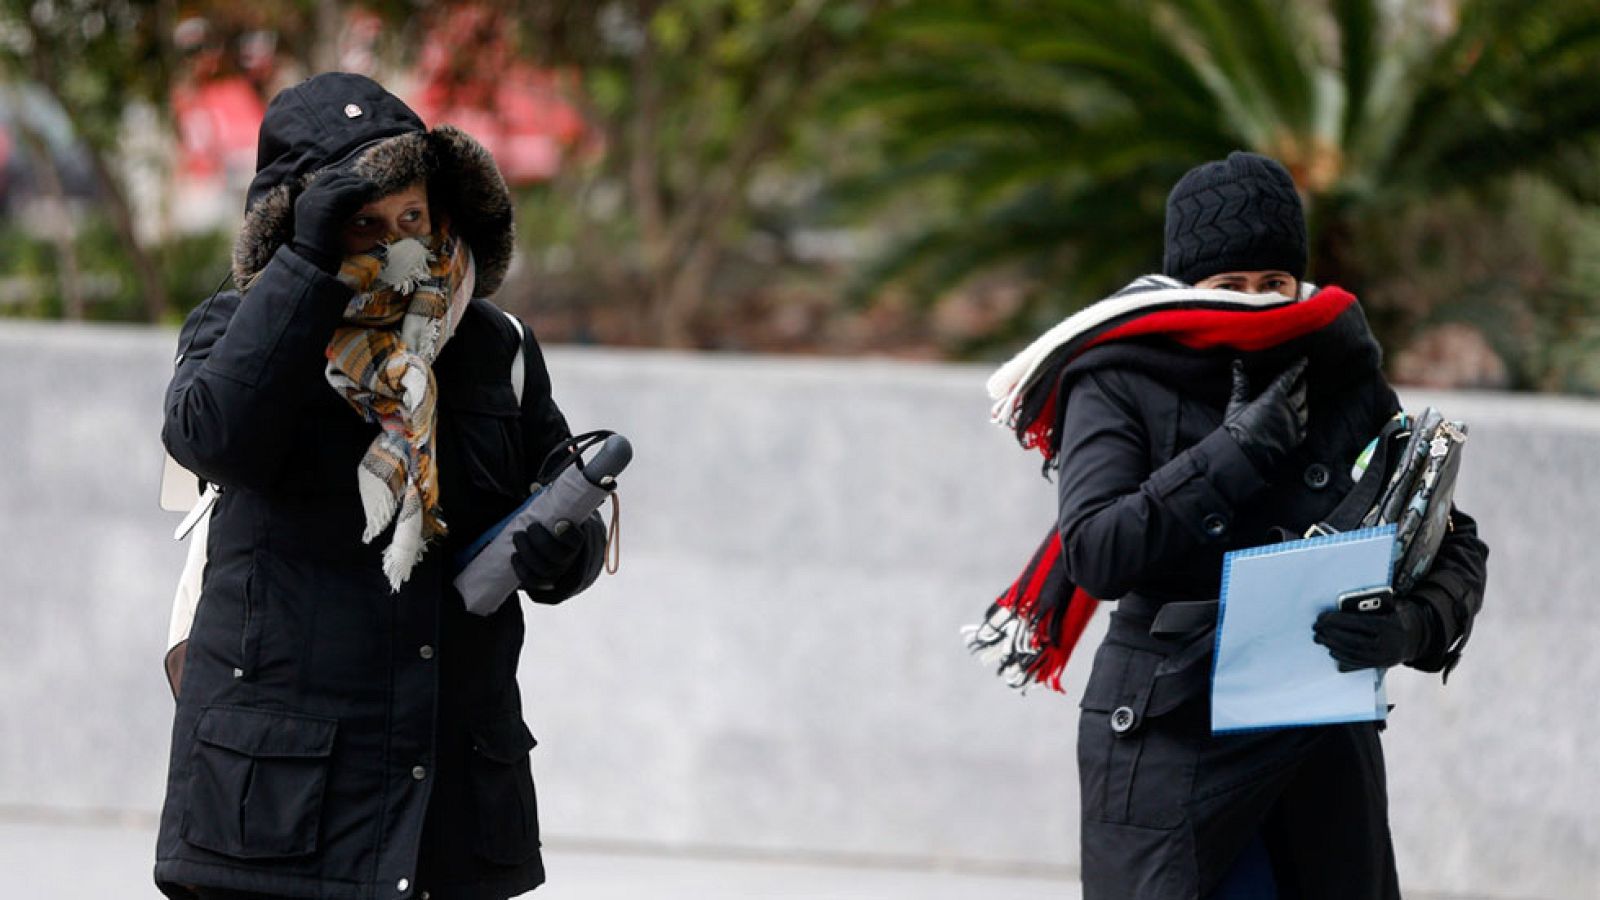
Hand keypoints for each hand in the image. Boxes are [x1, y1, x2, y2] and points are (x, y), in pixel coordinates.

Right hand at [291, 172, 377, 272]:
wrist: (313, 260)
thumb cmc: (324, 247)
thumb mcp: (331, 222)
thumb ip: (341, 208)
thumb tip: (360, 197)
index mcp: (305, 199)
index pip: (325, 180)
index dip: (343, 179)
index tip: (359, 183)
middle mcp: (307, 196)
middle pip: (332, 177)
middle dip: (352, 178)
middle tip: (369, 184)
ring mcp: (314, 199)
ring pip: (340, 182)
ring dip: (359, 183)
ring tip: (374, 187)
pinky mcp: (324, 204)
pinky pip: (345, 191)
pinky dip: (359, 189)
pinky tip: (371, 190)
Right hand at [511, 521, 583, 603]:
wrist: (582, 539)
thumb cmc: (550, 553)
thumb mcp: (536, 566)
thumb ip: (522, 567)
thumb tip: (497, 563)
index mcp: (555, 588)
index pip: (536, 587)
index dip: (522, 571)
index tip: (514, 555)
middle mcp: (568, 576)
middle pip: (547, 569)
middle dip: (529, 552)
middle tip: (518, 535)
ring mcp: (578, 560)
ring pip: (559, 556)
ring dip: (541, 541)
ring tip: (531, 527)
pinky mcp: (586, 541)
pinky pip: (577, 540)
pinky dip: (566, 532)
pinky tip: (557, 524)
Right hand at [1223, 358, 1308, 471]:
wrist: (1242, 454)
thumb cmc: (1237, 429)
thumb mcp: (1236, 404)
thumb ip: (1241, 384)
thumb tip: (1237, 365)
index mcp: (1274, 398)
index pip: (1289, 377)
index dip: (1297, 367)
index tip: (1304, 361)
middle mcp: (1288, 409)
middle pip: (1301, 392)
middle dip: (1301, 384)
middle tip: (1301, 379)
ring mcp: (1294, 425)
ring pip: (1305, 409)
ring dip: (1303, 402)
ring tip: (1300, 398)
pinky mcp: (1295, 439)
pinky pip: (1303, 427)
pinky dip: (1302, 421)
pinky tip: (1299, 420)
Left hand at [1313, 599, 1432, 671]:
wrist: (1416, 636)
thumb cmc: (1396, 616)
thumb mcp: (1387, 607)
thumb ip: (1368, 608)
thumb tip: (1342, 607)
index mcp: (1388, 625)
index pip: (1357, 623)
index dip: (1337, 621)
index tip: (1321, 618)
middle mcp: (1386, 643)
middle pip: (1352, 640)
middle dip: (1331, 634)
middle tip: (1316, 628)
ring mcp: (1384, 656)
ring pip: (1353, 653)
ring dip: (1333, 646)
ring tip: (1320, 638)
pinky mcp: (1381, 664)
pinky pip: (1358, 662)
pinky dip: (1343, 657)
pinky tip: (1332, 651)